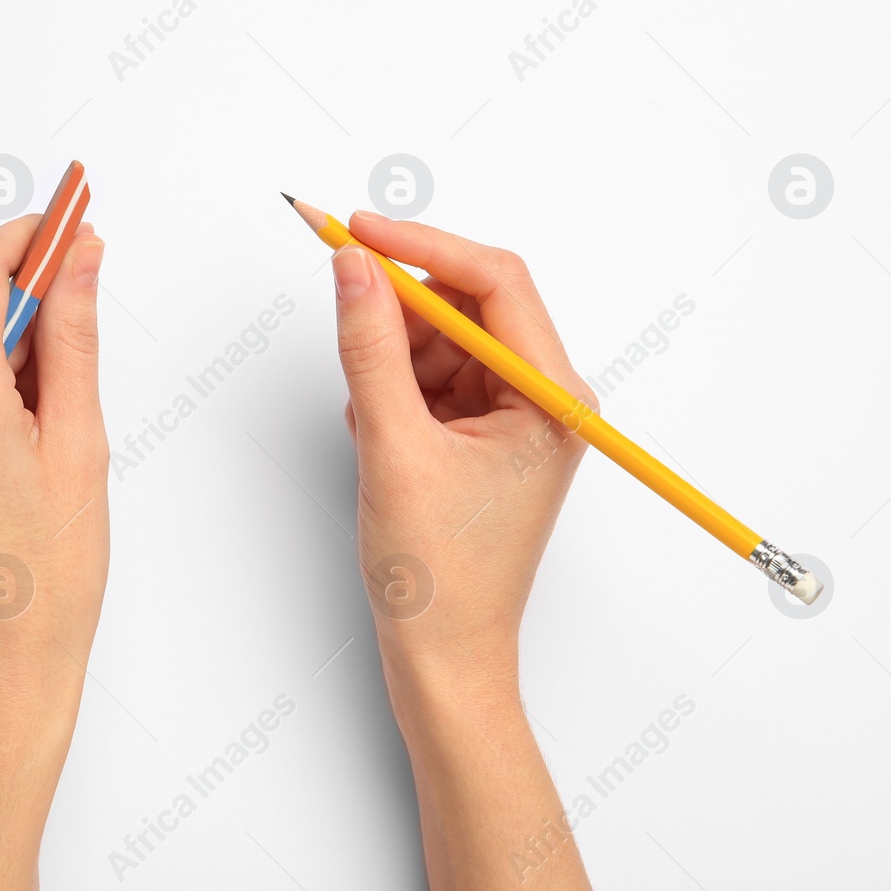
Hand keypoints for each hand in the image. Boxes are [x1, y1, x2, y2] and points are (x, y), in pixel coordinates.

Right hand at [329, 211, 605, 890]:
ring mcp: (511, 418)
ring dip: (393, 356)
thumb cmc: (439, 578)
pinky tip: (378, 436)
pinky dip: (393, 391)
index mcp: (551, 399)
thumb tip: (351, 268)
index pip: (495, 282)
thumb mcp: (393, 448)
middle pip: (468, 305)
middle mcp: (542, 399)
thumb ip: (370, 348)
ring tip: (371, 416)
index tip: (356, 231)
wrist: (443, 660)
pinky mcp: (480, 436)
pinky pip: (430, 378)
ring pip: (442, 340)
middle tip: (339, 295)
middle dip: (402, 306)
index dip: (422, 246)